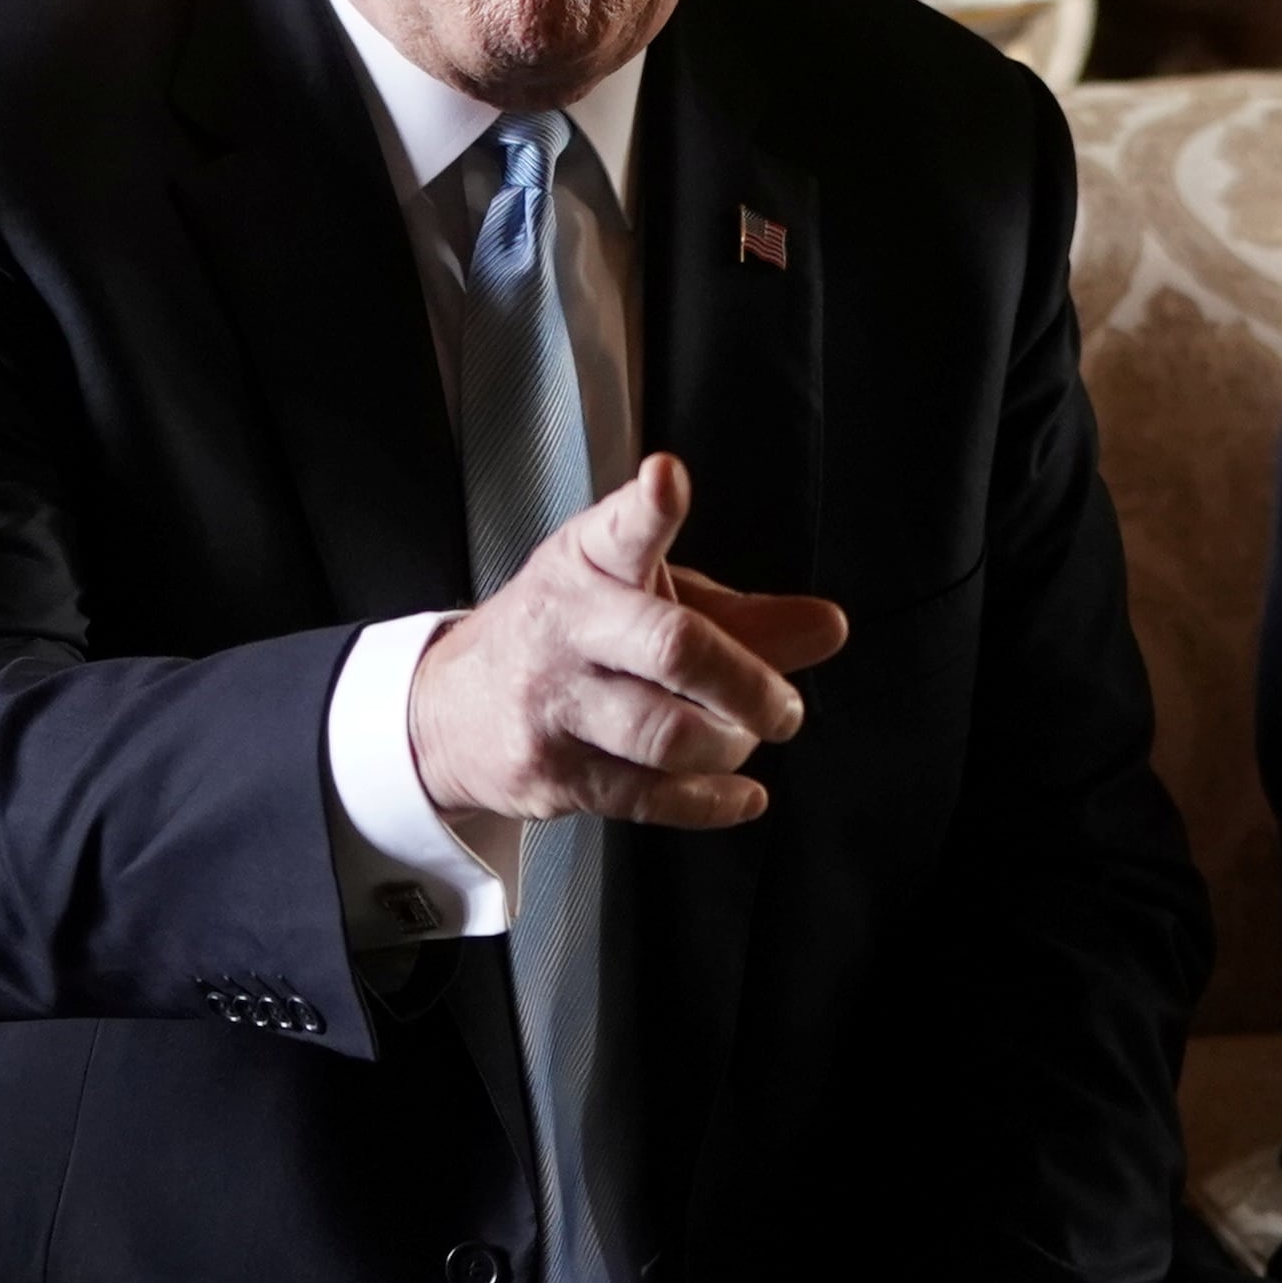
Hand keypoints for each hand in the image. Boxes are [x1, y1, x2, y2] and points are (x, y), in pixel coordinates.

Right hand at [409, 453, 849, 828]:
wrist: (451, 710)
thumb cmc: (571, 638)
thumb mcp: (648, 599)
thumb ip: (743, 617)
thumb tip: (830, 628)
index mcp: (590, 563)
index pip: (621, 528)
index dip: (649, 507)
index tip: (667, 480)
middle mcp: (568, 626)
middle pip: (673, 648)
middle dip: (749, 685)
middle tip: (785, 708)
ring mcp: (554, 702)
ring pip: (667, 735)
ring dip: (729, 747)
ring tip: (742, 739)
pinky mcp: (552, 772)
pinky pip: (649, 798)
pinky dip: (711, 802)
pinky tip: (740, 794)